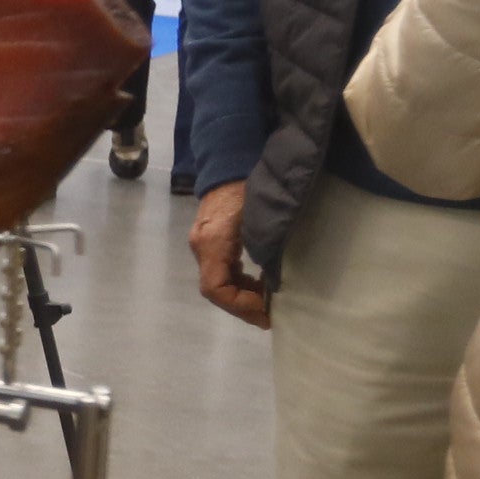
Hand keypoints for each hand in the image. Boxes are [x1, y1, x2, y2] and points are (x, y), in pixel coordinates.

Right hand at [188, 181, 269, 328]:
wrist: (229, 162)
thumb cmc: (248, 187)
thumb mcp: (261, 217)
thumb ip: (266, 246)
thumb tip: (277, 282)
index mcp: (212, 242)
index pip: (215, 288)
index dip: (240, 305)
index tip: (265, 311)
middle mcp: (202, 247)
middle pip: (215, 290)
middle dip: (243, 306)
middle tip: (270, 316)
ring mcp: (204, 245)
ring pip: (218, 284)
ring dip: (242, 297)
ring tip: (267, 303)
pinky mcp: (212, 243)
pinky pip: (222, 272)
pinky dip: (240, 284)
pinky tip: (260, 283)